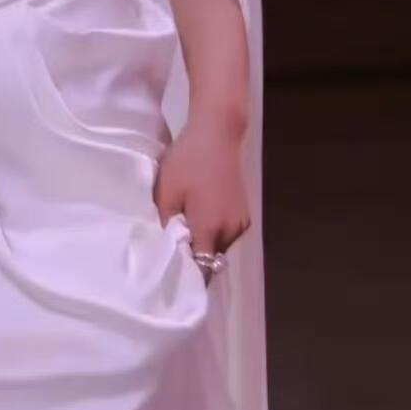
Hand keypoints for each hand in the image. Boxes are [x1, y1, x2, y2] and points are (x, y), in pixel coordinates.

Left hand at [154, 116, 249, 276]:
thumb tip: (165, 248)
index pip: (201, 269)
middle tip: (170, 250)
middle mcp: (231, 231)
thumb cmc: (188, 161)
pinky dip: (213, 232)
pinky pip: (225, 233)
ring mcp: (241, 222)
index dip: (186, 275)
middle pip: (210, 259)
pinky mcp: (244, 213)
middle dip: (193, 259)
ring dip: (203, 244)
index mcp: (211, 228)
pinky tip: (197, 218)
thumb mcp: (166, 192)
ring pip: (218, 247)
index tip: (168, 276)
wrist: (217, 133)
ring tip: (182, 230)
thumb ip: (166, 225)